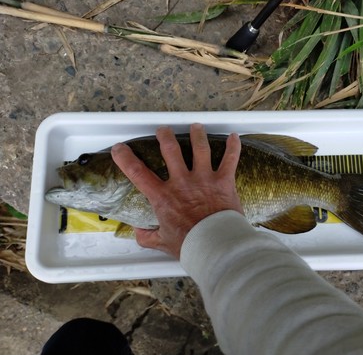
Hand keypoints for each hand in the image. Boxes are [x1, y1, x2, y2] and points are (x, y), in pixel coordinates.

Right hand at [111, 123, 242, 258]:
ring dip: (197, 135)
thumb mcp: (163, 242)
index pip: (138, 173)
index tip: (120, 148)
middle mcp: (182, 182)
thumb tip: (138, 233)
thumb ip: (147, 236)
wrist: (216, 245)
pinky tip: (233, 137)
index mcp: (163, 197)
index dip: (125, 158)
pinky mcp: (223, 181)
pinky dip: (233, 147)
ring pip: (199, 148)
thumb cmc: (191, 245)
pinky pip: (230, 159)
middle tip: (163, 130)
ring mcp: (204, 179)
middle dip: (165, 136)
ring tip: (195, 127)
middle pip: (170, 150)